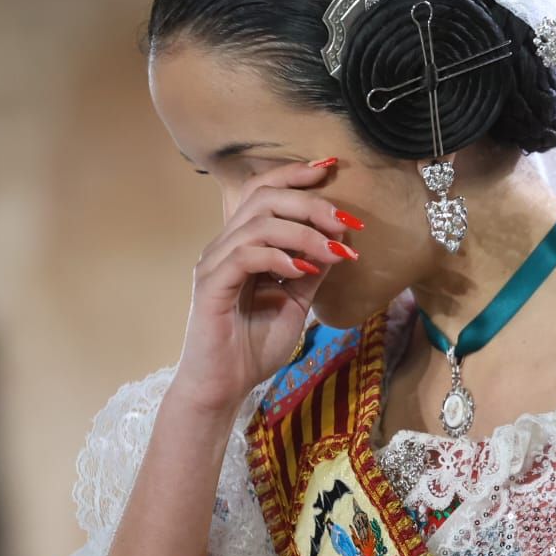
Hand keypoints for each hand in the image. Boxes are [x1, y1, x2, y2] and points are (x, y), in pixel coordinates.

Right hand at [170, 158, 358, 412]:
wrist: (224, 387)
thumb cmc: (253, 347)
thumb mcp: (295, 302)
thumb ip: (311, 269)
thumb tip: (338, 239)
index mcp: (242, 244)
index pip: (264, 191)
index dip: (295, 174)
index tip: (331, 167)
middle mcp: (224, 246)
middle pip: (263, 197)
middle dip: (310, 203)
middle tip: (345, 222)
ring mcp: (214, 263)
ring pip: (258, 223)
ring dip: (304, 233)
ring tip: (334, 251)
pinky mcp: (211, 285)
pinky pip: (246, 255)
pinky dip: (280, 256)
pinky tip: (304, 269)